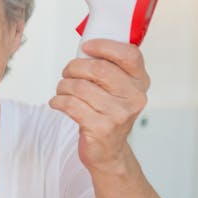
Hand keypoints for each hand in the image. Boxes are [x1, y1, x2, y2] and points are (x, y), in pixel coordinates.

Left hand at [48, 39, 148, 173]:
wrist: (108, 152)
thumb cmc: (108, 113)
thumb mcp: (117, 89)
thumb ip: (110, 67)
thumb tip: (86, 46)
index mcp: (140, 82)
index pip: (129, 55)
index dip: (105, 46)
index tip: (86, 47)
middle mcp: (134, 97)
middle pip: (99, 69)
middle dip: (74, 67)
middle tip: (67, 73)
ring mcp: (119, 114)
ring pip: (80, 87)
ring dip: (63, 86)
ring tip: (62, 90)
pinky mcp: (101, 128)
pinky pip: (71, 105)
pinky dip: (58, 101)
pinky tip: (57, 102)